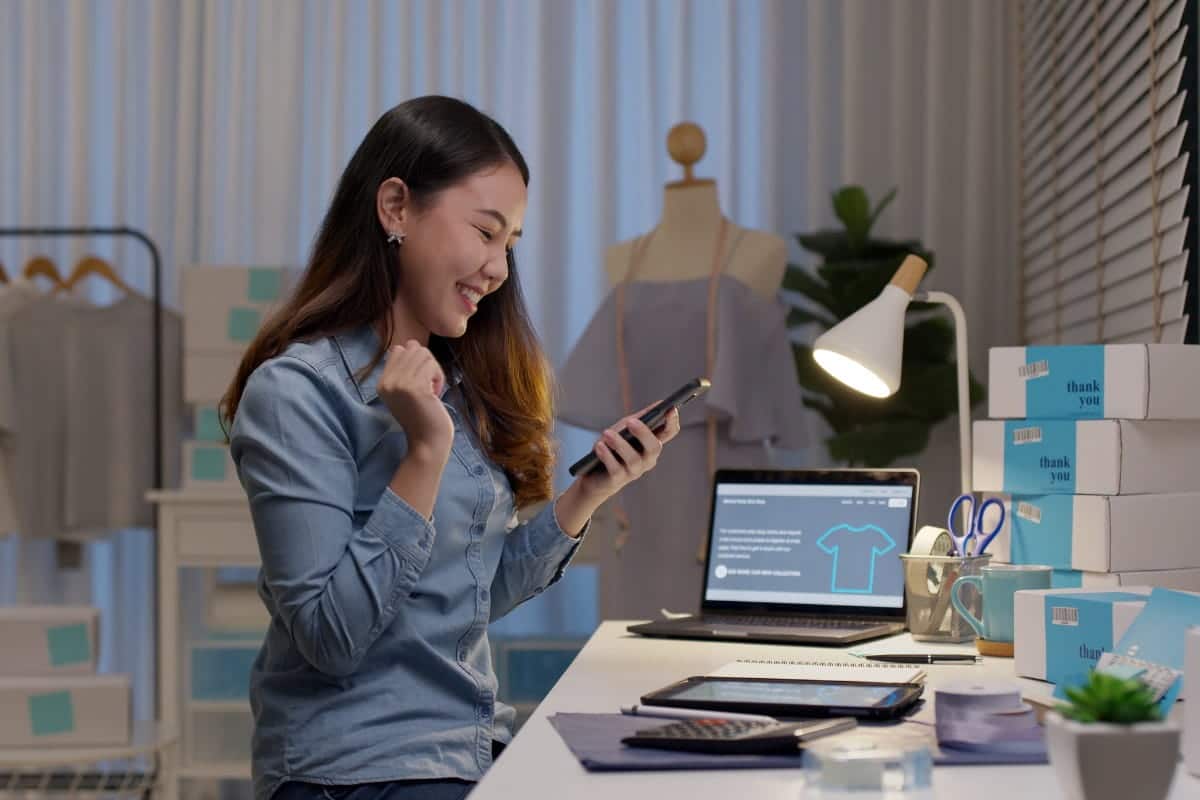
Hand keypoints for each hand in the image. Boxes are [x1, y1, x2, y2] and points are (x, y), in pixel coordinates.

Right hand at [377, 340, 453, 455]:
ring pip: (424, 354)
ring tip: (432, 391)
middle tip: (429, 386)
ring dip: (434, 371)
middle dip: (428, 364)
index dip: (416, 361)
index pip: (399, 350)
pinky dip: (439, 377)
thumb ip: (405, 370)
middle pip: (413, 348)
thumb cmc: (424, 417)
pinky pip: (432, 365)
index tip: (421, 382)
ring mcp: (399, 384)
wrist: (427, 443)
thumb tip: (411, 343)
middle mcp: (386, 382)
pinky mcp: (414, 388)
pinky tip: (435, 395)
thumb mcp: (406, 392)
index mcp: (382, 383)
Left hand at [575, 405, 681, 501]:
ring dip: (619, 444)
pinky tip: (600, 446)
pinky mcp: (618, 480)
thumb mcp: (625, 428)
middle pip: (654, 447)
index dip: (672, 421)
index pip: (669, 432)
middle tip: (630, 422)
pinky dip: (607, 456)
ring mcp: (634, 471)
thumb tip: (660, 404)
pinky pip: (616, 468)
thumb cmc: (612, 446)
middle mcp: (648, 459)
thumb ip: (641, 417)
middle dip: (643, 433)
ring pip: (633, 459)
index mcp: (652, 443)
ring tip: (607, 433)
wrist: (593, 473)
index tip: (671, 409)